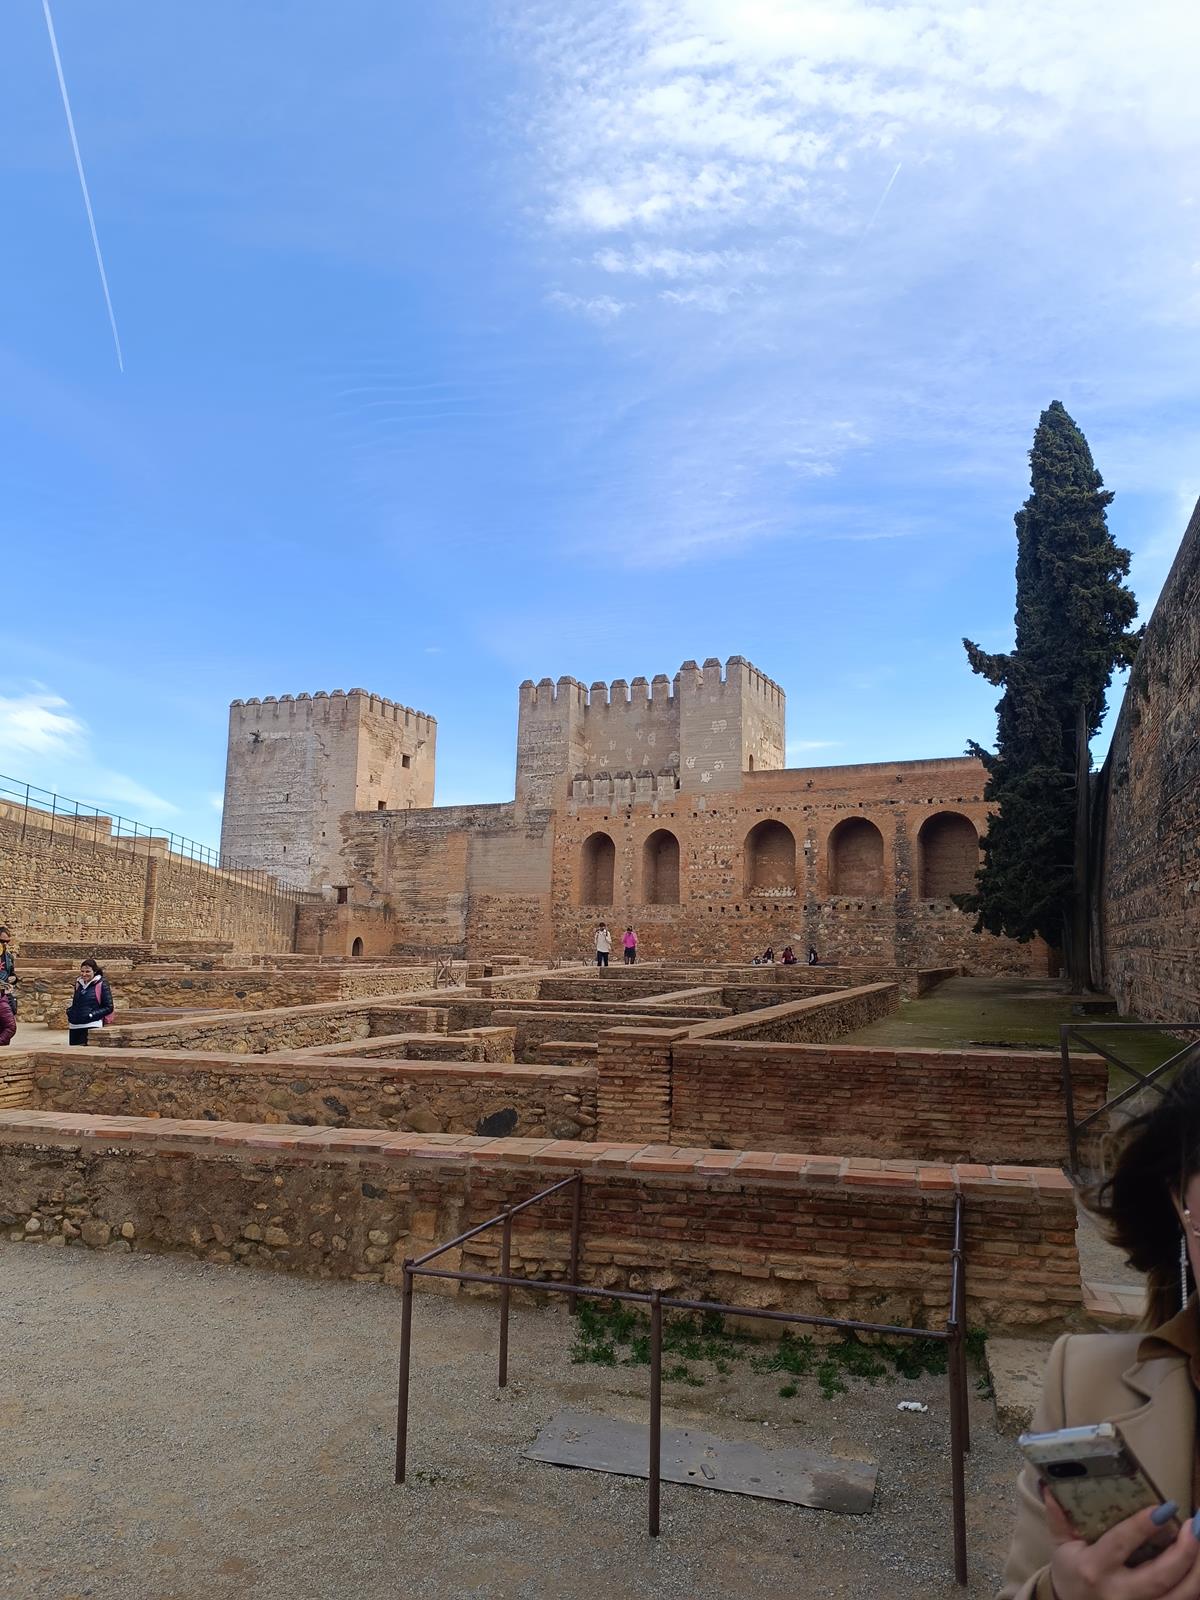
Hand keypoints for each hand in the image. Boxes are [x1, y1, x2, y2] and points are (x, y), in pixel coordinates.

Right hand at [1045, 1490, 1199, 1597]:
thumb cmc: (1071, 1574)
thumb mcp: (1061, 1546)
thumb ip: (1058, 1517)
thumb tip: (1050, 1484)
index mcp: (1093, 1569)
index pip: (1120, 1545)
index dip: (1142, 1527)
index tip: (1163, 1508)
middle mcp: (1118, 1594)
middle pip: (1158, 1576)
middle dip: (1183, 1552)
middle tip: (1194, 1526)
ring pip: (1178, 1597)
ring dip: (1197, 1571)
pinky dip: (1194, 1588)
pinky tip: (1198, 1566)